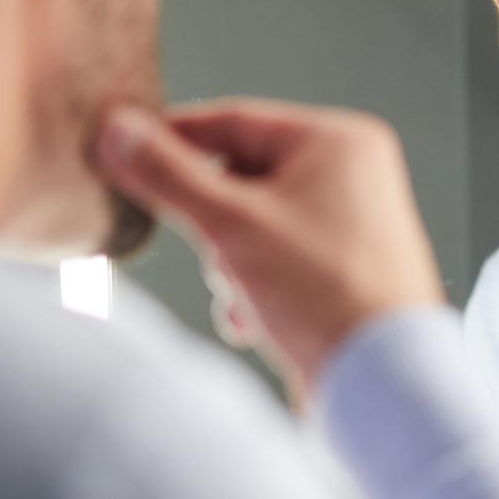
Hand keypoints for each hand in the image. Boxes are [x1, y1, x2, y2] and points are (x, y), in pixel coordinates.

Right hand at [98, 98, 444, 405]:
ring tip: (246, 295)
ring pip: (254, 224)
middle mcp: (353, 173)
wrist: (379, 378)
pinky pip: (279, 259)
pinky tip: (254, 321)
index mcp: (339, 141)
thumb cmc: (323, 291)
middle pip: (243, 177)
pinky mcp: (344, 266)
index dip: (174, 137)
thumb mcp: (231, 225)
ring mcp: (352, 221)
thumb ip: (169, 175)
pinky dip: (255, 287)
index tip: (122, 149)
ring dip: (230, 264)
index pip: (236, 120)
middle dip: (214, 225)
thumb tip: (119, 129)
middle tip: (214, 253)